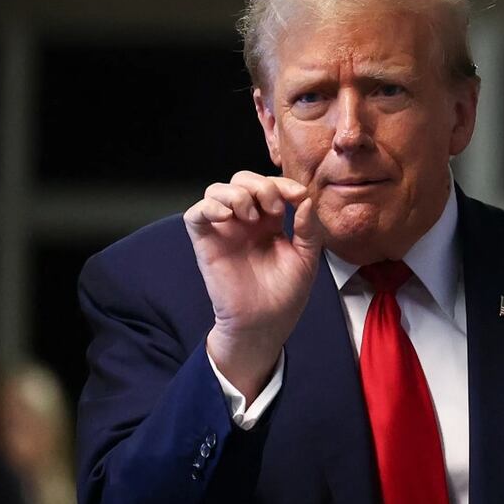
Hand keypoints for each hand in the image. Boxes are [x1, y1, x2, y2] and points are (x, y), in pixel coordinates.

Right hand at [184, 171, 321, 402]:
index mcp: (269, 222)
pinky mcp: (206, 243)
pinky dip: (208, 207)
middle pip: (241, 180)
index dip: (282, 183)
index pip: (269, 186)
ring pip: (216, 190)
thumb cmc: (286, 294)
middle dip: (259, 185)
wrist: (266, 323)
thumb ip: (308, 228)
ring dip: (235, 193)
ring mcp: (224, 230)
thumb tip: (305, 199)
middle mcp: (244, 222)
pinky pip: (195, 213)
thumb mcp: (306, 258)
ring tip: (250, 216)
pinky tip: (227, 216)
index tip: (298, 195)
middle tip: (273, 208)